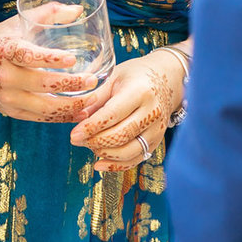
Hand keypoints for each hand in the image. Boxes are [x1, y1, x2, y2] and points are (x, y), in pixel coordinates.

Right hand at [0, 11, 102, 122]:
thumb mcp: (17, 23)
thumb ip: (48, 13)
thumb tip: (78, 10)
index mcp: (5, 50)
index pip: (28, 55)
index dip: (50, 58)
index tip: (72, 58)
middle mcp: (4, 76)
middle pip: (41, 84)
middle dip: (70, 84)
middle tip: (92, 80)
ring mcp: (7, 97)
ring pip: (44, 107)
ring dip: (72, 105)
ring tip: (94, 98)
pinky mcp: (12, 112)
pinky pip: (41, 118)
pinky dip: (63, 118)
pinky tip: (82, 112)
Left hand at [70, 47, 184, 168]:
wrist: (168, 79)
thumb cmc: (136, 76)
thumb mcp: (114, 76)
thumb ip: (95, 96)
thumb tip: (76, 117)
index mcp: (140, 92)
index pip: (112, 115)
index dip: (91, 127)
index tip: (74, 133)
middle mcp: (152, 112)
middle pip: (120, 136)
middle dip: (94, 141)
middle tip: (76, 139)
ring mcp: (157, 129)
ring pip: (128, 152)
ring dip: (103, 153)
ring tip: (89, 145)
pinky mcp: (157, 141)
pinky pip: (136, 159)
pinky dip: (116, 166)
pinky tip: (99, 164)